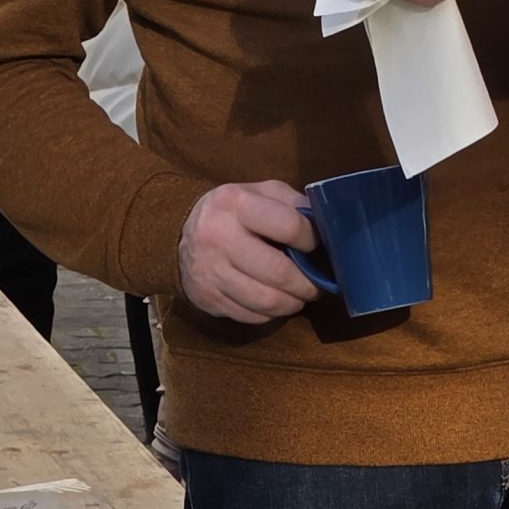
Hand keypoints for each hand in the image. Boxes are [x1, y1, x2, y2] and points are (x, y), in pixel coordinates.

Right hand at [176, 181, 321, 323]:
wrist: (181, 234)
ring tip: (300, 297)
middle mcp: (218, 237)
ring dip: (292, 304)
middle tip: (317, 286)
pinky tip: (276, 303)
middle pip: (278, 272)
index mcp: (236, 203)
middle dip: (306, 284)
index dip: (312, 240)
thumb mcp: (261, 192)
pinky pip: (250, 316)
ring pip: (265, 301)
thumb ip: (293, 204)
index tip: (317, 246)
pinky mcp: (206, 298)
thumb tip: (327, 226)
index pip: (289, 227)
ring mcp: (209, 271)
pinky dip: (270, 314)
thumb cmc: (235, 211)